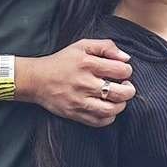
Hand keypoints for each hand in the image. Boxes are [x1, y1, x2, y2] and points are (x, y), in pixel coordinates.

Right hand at [18, 39, 134, 126]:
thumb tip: (126, 58)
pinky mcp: (74, 114)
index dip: (127, 71)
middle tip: (126, 86)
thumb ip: (106, 46)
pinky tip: (107, 108)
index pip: (121, 70)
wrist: (36, 79)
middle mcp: (84, 83)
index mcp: (88, 64)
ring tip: (118, 98)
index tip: (123, 72)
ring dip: (121, 105)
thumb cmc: (62, 61)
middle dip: (129, 90)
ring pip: (111, 110)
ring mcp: (79, 101)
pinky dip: (109, 117)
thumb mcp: (83, 45)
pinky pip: (99, 122)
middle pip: (120, 93)